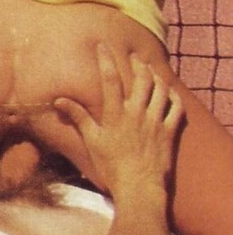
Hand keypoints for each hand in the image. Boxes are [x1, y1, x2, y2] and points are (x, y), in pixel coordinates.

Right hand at [52, 48, 182, 201]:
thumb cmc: (111, 167)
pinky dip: (174, 97)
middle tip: (133, 56)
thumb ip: (78, 117)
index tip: (102, 45)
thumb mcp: (91, 141)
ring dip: (156, 76)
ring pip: (160, 90)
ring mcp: (155, 122)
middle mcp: (136, 113)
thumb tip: (58, 100)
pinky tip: (170, 92)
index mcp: (115, 114)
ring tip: (150, 70)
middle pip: (140, 79)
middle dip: (137, 63)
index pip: (110, 79)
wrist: (138, 188)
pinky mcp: (169, 132)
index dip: (106, 59)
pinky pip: (176, 108)